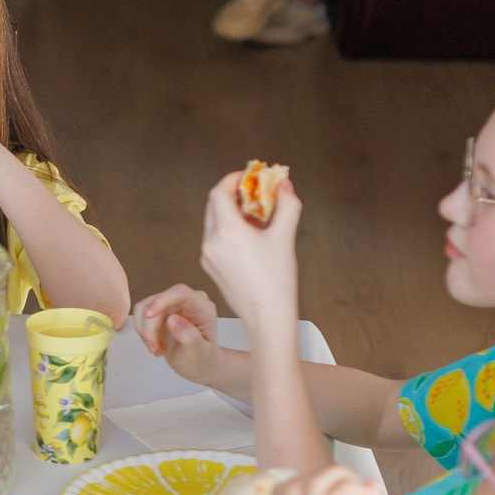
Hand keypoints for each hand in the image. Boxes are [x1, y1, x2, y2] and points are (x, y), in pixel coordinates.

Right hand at [134, 285, 224, 381]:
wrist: (197, 364)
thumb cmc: (202, 359)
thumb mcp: (199, 354)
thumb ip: (190, 337)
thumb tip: (172, 320)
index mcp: (203, 308)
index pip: (180, 293)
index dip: (162, 300)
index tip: (148, 315)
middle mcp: (188, 301)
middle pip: (157, 301)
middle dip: (150, 326)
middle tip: (153, 349)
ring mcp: (173, 304)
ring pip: (145, 307)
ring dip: (145, 330)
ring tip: (156, 348)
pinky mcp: (160, 310)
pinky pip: (142, 314)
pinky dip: (143, 331)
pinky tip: (154, 344)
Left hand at [197, 170, 301, 328]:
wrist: (266, 316)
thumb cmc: (276, 280)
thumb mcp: (285, 237)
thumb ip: (286, 204)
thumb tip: (284, 185)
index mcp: (227, 231)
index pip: (219, 192)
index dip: (233, 180)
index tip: (249, 177)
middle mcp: (211, 242)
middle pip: (214, 205)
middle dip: (233, 194)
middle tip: (255, 193)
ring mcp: (207, 256)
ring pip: (213, 222)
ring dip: (230, 212)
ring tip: (256, 216)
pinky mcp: (210, 267)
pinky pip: (214, 239)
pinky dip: (227, 229)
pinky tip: (249, 236)